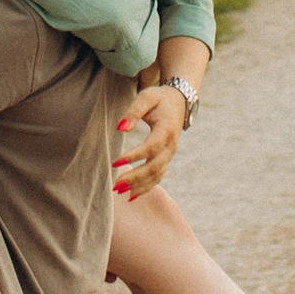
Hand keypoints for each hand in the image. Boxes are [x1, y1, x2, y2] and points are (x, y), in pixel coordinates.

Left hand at [111, 80, 188, 200]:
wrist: (179, 102)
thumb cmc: (159, 99)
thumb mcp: (146, 98)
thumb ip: (133, 111)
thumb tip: (120, 128)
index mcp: (166, 130)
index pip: (151, 147)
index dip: (134, 156)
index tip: (115, 162)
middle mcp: (171, 146)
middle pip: (154, 166)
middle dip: (135, 177)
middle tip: (115, 184)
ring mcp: (170, 154)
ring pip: (156, 175)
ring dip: (139, 185)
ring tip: (119, 191)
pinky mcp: (166, 159)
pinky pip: (158, 177)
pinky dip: (146, 187)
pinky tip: (131, 196)